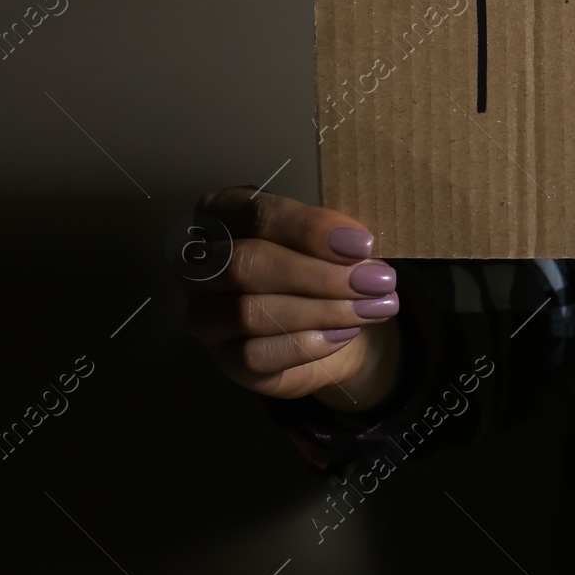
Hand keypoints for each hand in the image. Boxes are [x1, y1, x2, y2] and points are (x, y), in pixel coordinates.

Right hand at [178, 187, 402, 410]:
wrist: (331, 321)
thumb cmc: (322, 261)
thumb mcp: (330, 237)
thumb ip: (336, 236)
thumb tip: (359, 247)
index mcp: (221, 214)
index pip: (257, 214)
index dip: (310, 228)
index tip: (364, 244)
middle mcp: (198, 265)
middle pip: (246, 263)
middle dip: (320, 274)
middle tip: (376, 281)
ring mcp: (203, 316)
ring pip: (250, 313)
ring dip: (323, 310)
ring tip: (373, 308)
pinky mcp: (223, 360)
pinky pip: (255, 356)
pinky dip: (308, 345)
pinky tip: (345, 334)